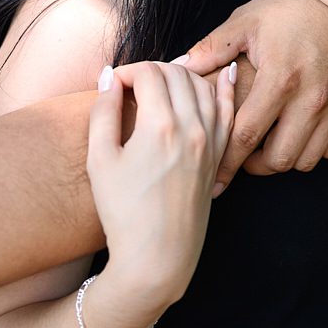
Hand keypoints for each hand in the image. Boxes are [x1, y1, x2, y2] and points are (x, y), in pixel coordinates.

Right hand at [87, 61, 233, 315]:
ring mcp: (210, 142)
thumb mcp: (99, 160)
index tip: (111, 86)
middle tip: (131, 84)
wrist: (156, 257)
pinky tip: (225, 72)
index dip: (126, 71)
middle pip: (176, 73)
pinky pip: (227, 112)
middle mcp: (191, 127)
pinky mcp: (218, 156)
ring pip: (203, 86)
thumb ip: (103, 112)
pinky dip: (224, 89)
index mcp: (160, 125)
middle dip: (151, 70)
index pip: (147, 73)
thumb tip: (108, 78)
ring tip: (161, 82)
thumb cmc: (123, 211)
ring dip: (182, 75)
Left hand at [179, 0, 327, 185]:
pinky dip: (312, 149)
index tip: (214, 178)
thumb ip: (212, 48)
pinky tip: (297, 134)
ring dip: (284, 159)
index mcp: (280, 77)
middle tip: (241, 156)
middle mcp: (312, 97)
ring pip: (307, 160)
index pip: (246, 136)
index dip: (226, 162)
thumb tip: (178, 67)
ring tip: (267, 145)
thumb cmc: (291, 7)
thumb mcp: (248, 20)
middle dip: (255, 166)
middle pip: (279, 159)